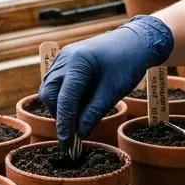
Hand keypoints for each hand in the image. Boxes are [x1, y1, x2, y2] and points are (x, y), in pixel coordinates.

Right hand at [39, 16, 173, 141]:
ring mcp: (62, 59)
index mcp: (77, 63)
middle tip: (77, 129)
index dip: (65, 123)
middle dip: (60, 114)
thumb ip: (94, 112)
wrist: (135, 41)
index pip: (64, 99)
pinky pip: (56, 83)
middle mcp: (64, 59)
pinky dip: (65, 97)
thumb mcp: (114, 91)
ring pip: (50, 90)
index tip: (67, 143)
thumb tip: (80, 132)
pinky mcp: (65, 62)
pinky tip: (82, 103)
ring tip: (83, 114)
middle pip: (49, 94)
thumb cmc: (128, 62)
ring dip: (62, 106)